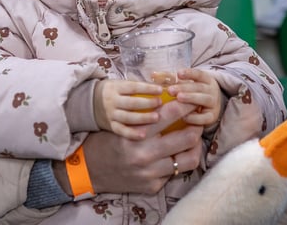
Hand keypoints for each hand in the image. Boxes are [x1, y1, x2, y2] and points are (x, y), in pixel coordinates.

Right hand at [83, 101, 203, 194]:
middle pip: (188, 138)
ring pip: (188, 160)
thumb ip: (146, 117)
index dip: (186, 104)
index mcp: (137, 134)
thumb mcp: (123, 124)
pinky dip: (178, 162)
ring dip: (194, 146)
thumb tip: (171, 102)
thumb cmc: (106, 141)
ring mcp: (151, 173)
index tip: (192, 99)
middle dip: (197, 125)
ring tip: (193, 138)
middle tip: (198, 119)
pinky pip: (175, 173)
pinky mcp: (153, 186)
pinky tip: (175, 154)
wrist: (89, 170)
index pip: (171, 114)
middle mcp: (146, 155)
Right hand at [93, 79, 164, 139]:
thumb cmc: (113, 92)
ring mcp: (111, 114)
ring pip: (127, 117)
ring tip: (157, 117)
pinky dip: (132, 133)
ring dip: (143, 118)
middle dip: (147, 103)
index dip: (147, 88)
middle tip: (160, 103)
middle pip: (131, 103)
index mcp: (116, 87)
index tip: (160, 90)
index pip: (133, 87)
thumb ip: (136, 86)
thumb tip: (158, 86)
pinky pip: (121, 130)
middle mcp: (113, 101)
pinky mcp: (110, 126)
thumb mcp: (120, 84)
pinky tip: (143, 135)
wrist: (90, 102)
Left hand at [169, 68, 222, 126]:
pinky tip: (183, 117)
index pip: (199, 74)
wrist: (211, 108)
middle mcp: (212, 91)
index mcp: (207, 80)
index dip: (189, 73)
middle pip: (199, 87)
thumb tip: (154, 75)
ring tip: (178, 98)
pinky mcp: (212, 117)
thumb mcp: (188, 84)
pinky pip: (205, 118)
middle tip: (170, 90)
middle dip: (184, 88)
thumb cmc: (195, 93)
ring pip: (204, 99)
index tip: (178, 73)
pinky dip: (195, 117)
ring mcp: (213, 104)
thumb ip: (173, 80)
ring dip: (191, 98)